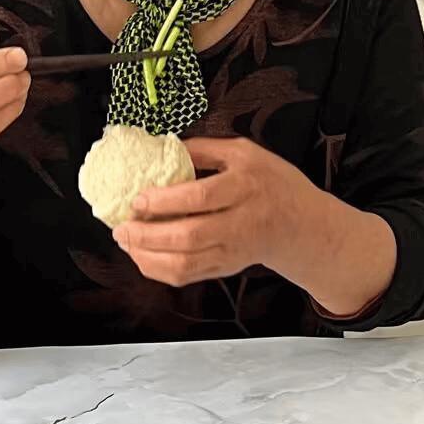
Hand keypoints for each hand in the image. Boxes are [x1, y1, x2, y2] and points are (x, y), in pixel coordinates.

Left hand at [115, 138, 396, 315]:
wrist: (301, 224)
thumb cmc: (272, 183)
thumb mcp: (246, 153)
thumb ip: (204, 149)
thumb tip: (161, 147)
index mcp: (245, 186)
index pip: (201, 197)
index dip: (165, 201)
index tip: (138, 198)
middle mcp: (240, 223)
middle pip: (189, 236)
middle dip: (148, 235)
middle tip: (121, 227)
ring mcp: (232, 251)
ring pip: (185, 264)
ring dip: (148, 256)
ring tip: (126, 241)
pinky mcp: (225, 268)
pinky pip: (187, 276)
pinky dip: (158, 269)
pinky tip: (141, 255)